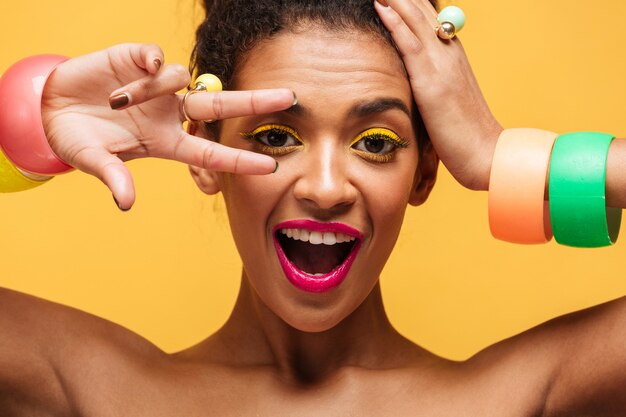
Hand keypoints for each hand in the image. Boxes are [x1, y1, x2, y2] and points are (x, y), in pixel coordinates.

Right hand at [41, 43, 293, 208]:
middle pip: (219, 107)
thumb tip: (126, 202)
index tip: (269, 167)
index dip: (238, 160)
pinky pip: (158, 57)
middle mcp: (170, 113)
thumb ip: (112, 176)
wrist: (52, 107)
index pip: (209, 153)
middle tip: (289, 98)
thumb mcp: (93, 160)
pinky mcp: (137, 60)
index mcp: (165, 142)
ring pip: (178, 79)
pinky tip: (139, 65)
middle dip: (254, 102)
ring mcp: (157, 87)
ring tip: (115, 100)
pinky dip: (152, 60)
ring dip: (149, 90)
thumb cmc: (78, 139)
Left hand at [375, 0, 501, 190]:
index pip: (426, 14)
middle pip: (420, 8)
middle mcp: (449, 51)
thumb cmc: (462, 131)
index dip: (406, 0)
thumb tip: (408, 75)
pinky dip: (395, 23)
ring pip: (415, 18)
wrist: (485, 153)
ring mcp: (442, 64)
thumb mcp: (444, 96)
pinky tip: (382, 7)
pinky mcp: (433, 82)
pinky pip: (412, 45)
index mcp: (452, 52)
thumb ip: (428, 79)